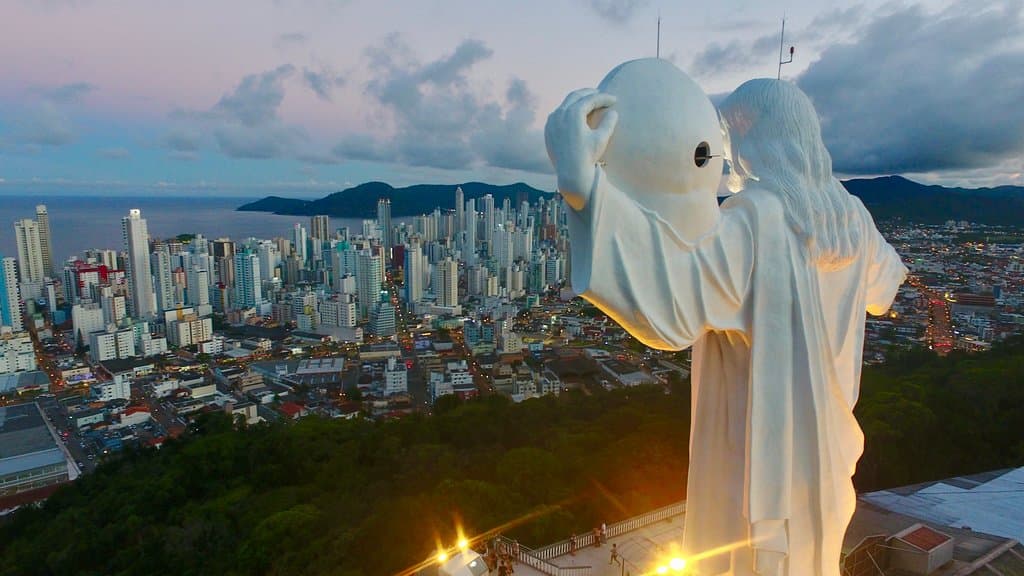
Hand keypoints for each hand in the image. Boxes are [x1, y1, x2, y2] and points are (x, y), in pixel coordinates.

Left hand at [545, 89, 617, 210]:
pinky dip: (568, 110)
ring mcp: (551, 121)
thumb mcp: (602, 138)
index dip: (604, 98)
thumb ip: (609, 123)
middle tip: (600, 94)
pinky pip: (558, 114)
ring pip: (565, 104)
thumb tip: (613, 112)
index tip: (614, 99)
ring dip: (578, 100)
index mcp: (573, 113)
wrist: (570, 173)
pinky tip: (574, 113)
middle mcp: (559, 114)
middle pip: (575, 96)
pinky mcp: (548, 129)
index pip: (590, 99)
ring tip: (588, 101)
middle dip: (589, 93)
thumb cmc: (588, 156)